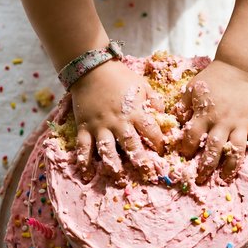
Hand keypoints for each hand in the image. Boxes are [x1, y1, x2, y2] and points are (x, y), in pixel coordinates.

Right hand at [70, 60, 164, 180]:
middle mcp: (118, 122)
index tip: (161, 153)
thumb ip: (155, 101)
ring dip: (113, 166)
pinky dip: (83, 160)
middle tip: (147, 175)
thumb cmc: (120, 77)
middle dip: (141, 162)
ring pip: (107, 150)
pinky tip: (85, 173)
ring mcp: (100, 126)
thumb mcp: (143, 85)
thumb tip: (163, 116)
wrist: (91, 68)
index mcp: (135, 112)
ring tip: (118, 179)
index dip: (159, 144)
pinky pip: (83, 146)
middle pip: (132, 146)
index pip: (151, 132)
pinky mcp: (84, 127)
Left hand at [179, 60, 247, 183]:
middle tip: (200, 180)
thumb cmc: (212, 79)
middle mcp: (222, 121)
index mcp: (204, 113)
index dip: (186, 149)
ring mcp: (240, 122)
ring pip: (236, 148)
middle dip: (206, 166)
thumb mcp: (191, 89)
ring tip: (226, 179)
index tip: (183, 158)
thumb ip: (182, 107)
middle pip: (213, 148)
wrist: (238, 68)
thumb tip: (173, 123)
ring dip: (231, 166)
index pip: (192, 136)